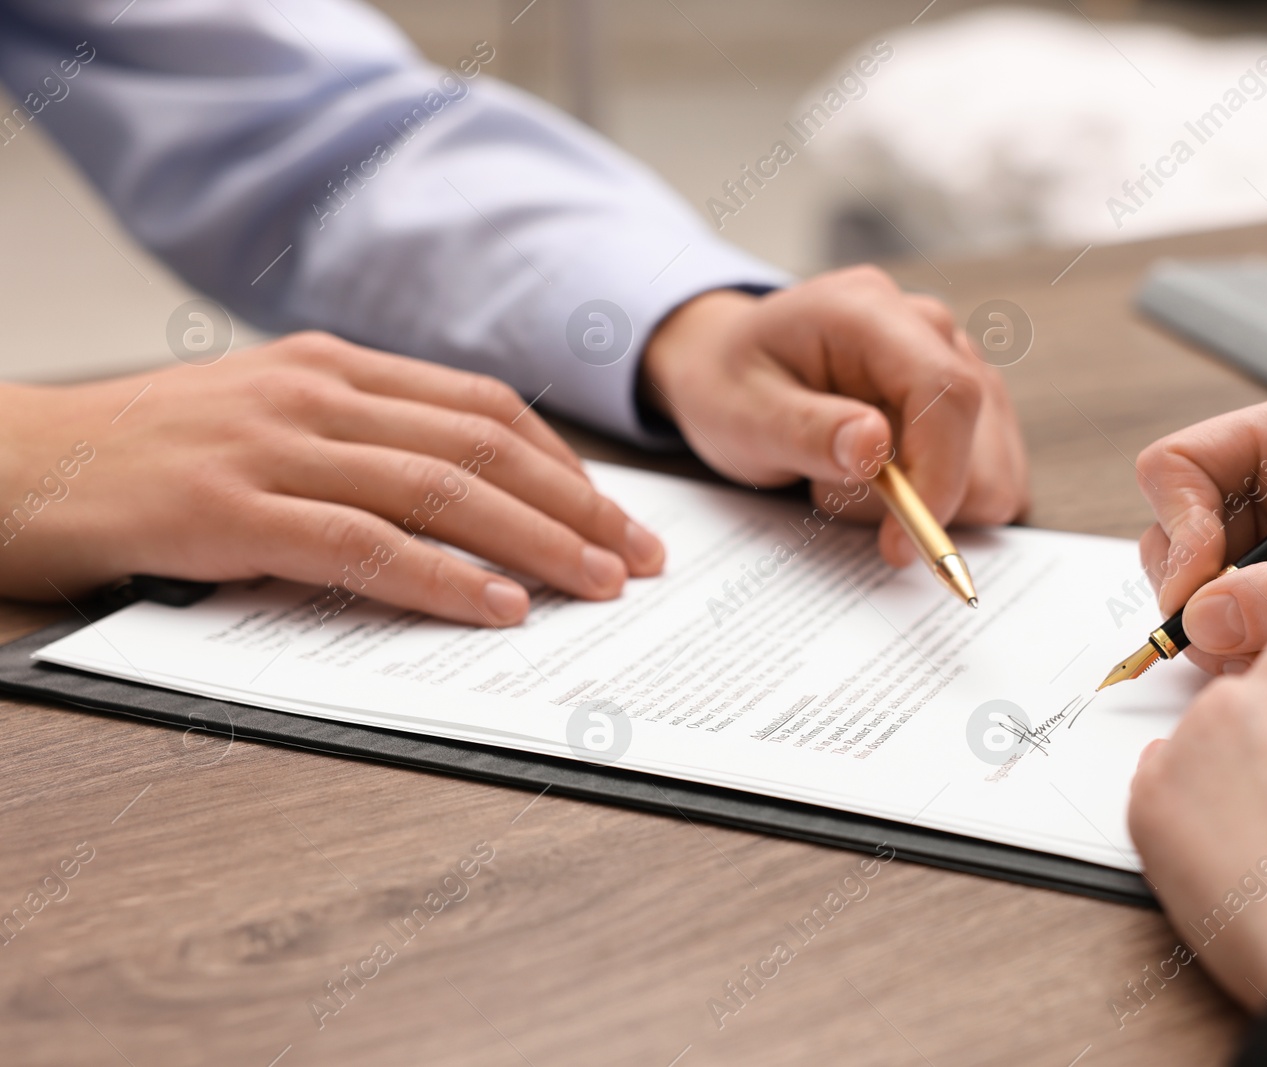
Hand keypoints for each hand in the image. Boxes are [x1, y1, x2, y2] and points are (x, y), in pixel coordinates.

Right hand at [0, 333, 663, 623]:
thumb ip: (357, 441)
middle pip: (485, 446)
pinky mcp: (229, 510)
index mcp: (331, 368)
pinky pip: (363, 546)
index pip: (483, 407)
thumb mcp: (263, 420)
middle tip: (641, 556)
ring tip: (600, 585)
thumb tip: (465, 500)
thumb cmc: (144, 456)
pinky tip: (497, 607)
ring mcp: (273, 448)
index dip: (565, 463)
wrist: (12, 463)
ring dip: (537, 542)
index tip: (618, 511)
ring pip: (442, 491)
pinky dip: (442, 579)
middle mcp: (315, 395)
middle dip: (579, 504)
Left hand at [641, 268, 1029, 565]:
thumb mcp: (742, 414)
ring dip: (923, 499)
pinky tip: (885, 482)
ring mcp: (958, 360)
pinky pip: (991, 473)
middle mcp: (929, 327)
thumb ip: (807, 430)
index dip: (939, 478)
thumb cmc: (732, 384)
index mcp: (871, 312)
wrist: (732, 366)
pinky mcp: (972, 400)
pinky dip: (942, 499)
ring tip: (849, 477)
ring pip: (992, 465)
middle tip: (831, 492)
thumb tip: (875, 447)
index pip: (947, 393)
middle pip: (980, 436)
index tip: (901, 544)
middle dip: (917, 497)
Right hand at [1134, 383, 1266, 677]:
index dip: (1180, 531)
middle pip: (1182, 533)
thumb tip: (1205, 620)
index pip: (1182, 467)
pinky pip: (1256, 624)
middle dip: (1200, 595)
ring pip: (1212, 588)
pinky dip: (1265, 654)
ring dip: (1232, 632)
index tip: (1203, 597)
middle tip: (1235, 649)